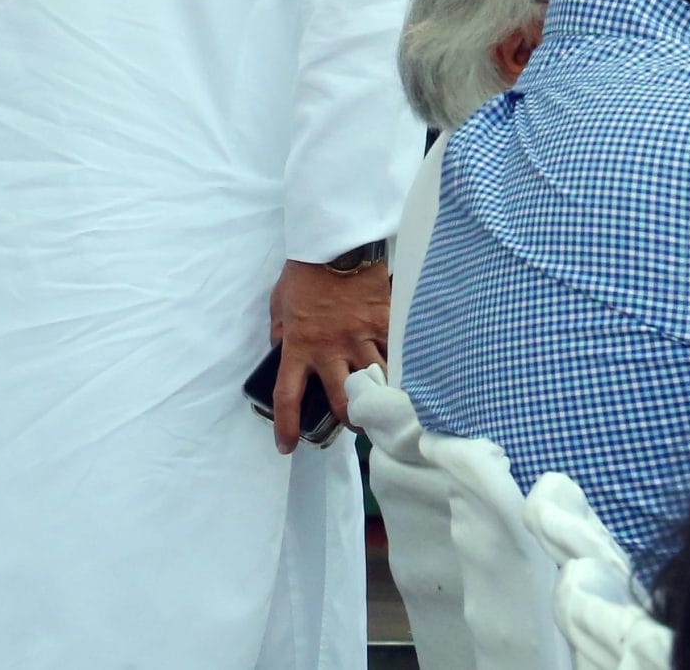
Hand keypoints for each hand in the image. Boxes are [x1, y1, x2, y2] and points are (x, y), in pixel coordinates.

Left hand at [266, 258, 387, 454]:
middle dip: (350, 422)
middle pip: (342, 402)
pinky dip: (402, 366)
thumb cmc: (304, 274)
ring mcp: (360, 338)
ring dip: (379, 399)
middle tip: (356, 426)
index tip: (287, 446)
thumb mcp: (279, 303)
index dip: (286, 426)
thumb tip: (279, 350)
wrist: (337, 243)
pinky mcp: (384, 323)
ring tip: (387, 410)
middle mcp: (330, 350)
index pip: (287, 395)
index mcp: (299, 346)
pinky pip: (396, 352)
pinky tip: (410, 378)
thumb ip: (280, 331)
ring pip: (374, 383)